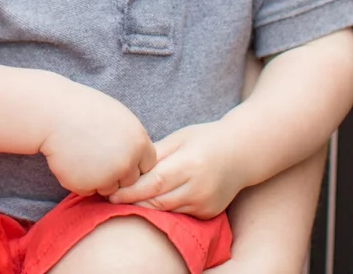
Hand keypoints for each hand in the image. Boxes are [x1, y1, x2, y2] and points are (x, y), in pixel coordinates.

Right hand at [38, 83, 155, 196]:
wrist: (51, 113)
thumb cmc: (83, 109)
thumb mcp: (118, 117)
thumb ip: (133, 141)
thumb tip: (140, 158)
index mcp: (139, 143)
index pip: (147, 166)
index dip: (132, 160)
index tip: (115, 149)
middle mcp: (127, 162)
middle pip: (130, 181)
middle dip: (117, 173)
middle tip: (96, 153)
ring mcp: (107, 176)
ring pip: (110, 188)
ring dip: (98, 178)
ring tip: (82, 155)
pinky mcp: (86, 186)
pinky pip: (88, 190)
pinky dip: (80, 181)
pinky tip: (71, 161)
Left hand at [108, 120, 248, 218]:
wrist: (243, 154)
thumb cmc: (205, 140)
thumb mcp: (179, 138)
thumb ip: (155, 154)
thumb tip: (127, 164)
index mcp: (190, 165)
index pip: (154, 183)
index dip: (130, 190)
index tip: (110, 190)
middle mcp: (199, 189)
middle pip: (158, 202)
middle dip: (132, 202)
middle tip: (110, 197)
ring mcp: (206, 204)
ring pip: (167, 212)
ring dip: (145, 208)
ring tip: (123, 201)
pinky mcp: (209, 214)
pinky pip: (179, 215)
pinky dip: (163, 211)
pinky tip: (148, 203)